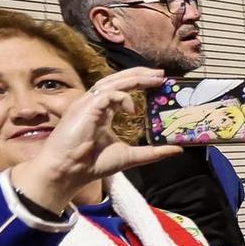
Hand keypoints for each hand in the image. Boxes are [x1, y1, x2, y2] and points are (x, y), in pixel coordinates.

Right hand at [12, 67, 180, 211]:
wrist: (67, 171)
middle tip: (161, 73)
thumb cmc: (91, 164)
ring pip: (111, 82)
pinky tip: (133, 109)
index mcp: (101, 112)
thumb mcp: (130, 156)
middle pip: (117, 80)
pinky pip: (106, 94)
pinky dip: (122, 97)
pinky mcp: (84, 108)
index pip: (120, 89)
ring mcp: (87, 104)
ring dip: (134, 78)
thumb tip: (177, 149)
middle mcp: (93, 104)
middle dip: (139, 74)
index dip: (138, 82)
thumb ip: (152, 152)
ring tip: (155, 79)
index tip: (158, 82)